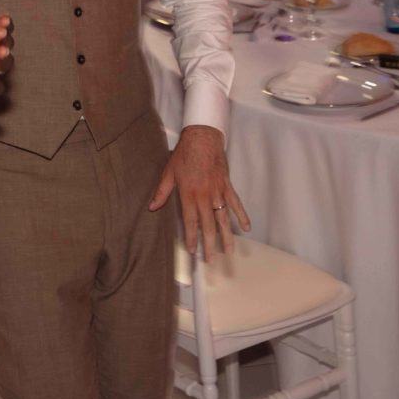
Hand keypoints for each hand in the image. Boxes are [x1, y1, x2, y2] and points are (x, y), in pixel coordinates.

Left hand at [149, 125, 250, 256]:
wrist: (202, 138)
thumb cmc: (184, 155)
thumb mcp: (168, 172)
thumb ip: (162, 192)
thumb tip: (152, 207)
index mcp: (189, 194)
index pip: (190, 221)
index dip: (192, 237)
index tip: (193, 250)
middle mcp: (204, 195)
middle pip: (208, 224)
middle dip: (209, 243)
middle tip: (211, 259)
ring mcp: (218, 191)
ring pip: (223, 218)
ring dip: (226, 235)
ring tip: (229, 251)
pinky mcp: (227, 185)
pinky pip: (236, 203)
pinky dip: (242, 215)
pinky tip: (246, 228)